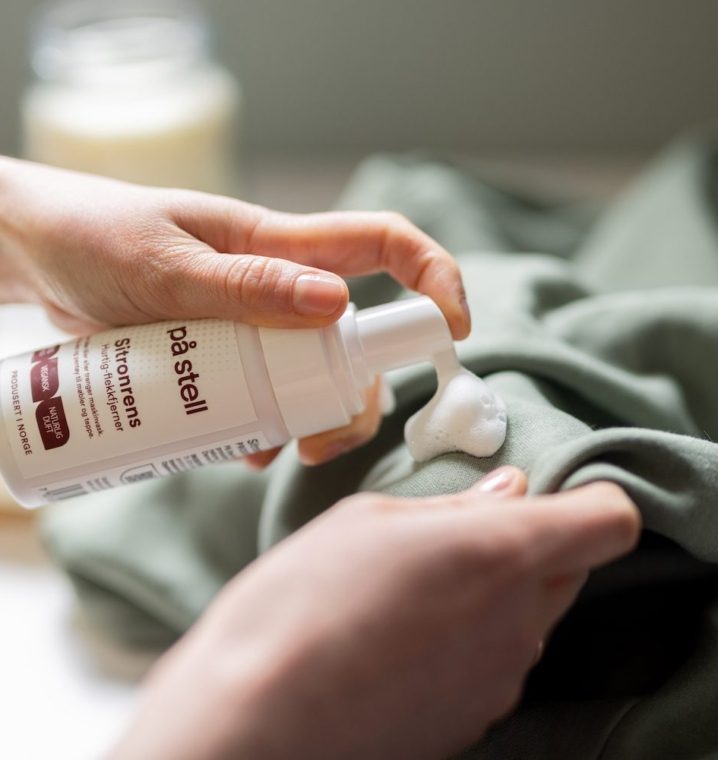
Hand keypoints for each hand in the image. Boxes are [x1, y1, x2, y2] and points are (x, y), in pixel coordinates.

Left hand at [0, 157, 467, 464]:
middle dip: (357, 393)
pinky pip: (262, 398)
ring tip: (266, 448)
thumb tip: (337, 305)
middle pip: (356, 340)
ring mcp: (253, 326)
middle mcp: (279, 288)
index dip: (433, 277)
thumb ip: (245, 284)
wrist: (37, 258)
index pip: (384, 246)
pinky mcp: (222, 358)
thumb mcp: (165, 263)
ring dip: (308, 419)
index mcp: (279, 246)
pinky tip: (231, 446)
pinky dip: (259, 429)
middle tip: (319, 437)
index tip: (451, 331)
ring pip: (313, 378)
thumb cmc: (96, 237)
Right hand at [112, 468, 639, 759]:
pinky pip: (494, 664)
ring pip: (528, 619)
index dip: (588, 500)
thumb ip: (454, 507)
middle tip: (454, 536)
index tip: (545, 495)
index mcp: (501, 552)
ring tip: (410, 592)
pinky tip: (400, 639)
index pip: (607, 521)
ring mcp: (500, 682)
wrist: (257, 720)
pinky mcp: (473, 722)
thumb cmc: (300, 601)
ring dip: (492, 596)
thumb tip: (509, 492)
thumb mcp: (368, 521)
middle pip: (567, 570)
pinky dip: (468, 642)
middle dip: (528, 545)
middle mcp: (519, 622)